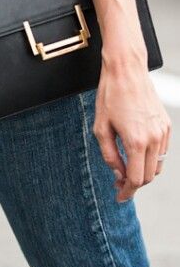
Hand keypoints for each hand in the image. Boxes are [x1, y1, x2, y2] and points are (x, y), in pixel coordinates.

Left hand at [93, 49, 170, 202]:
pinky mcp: (166, 124)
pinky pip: (162, 150)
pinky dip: (151, 157)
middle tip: (118, 181)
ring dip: (144, 171)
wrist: (126, 70)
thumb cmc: (109, 96)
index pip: (137, 179)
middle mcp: (154, 139)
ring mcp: (163, 131)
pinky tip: (136, 151)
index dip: (127, 191)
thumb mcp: (101, 127)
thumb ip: (109, 154)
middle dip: (134, 183)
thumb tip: (118, 174)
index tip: (119, 196)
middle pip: (149, 176)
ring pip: (158, 165)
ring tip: (127, 167)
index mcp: (136, 141)